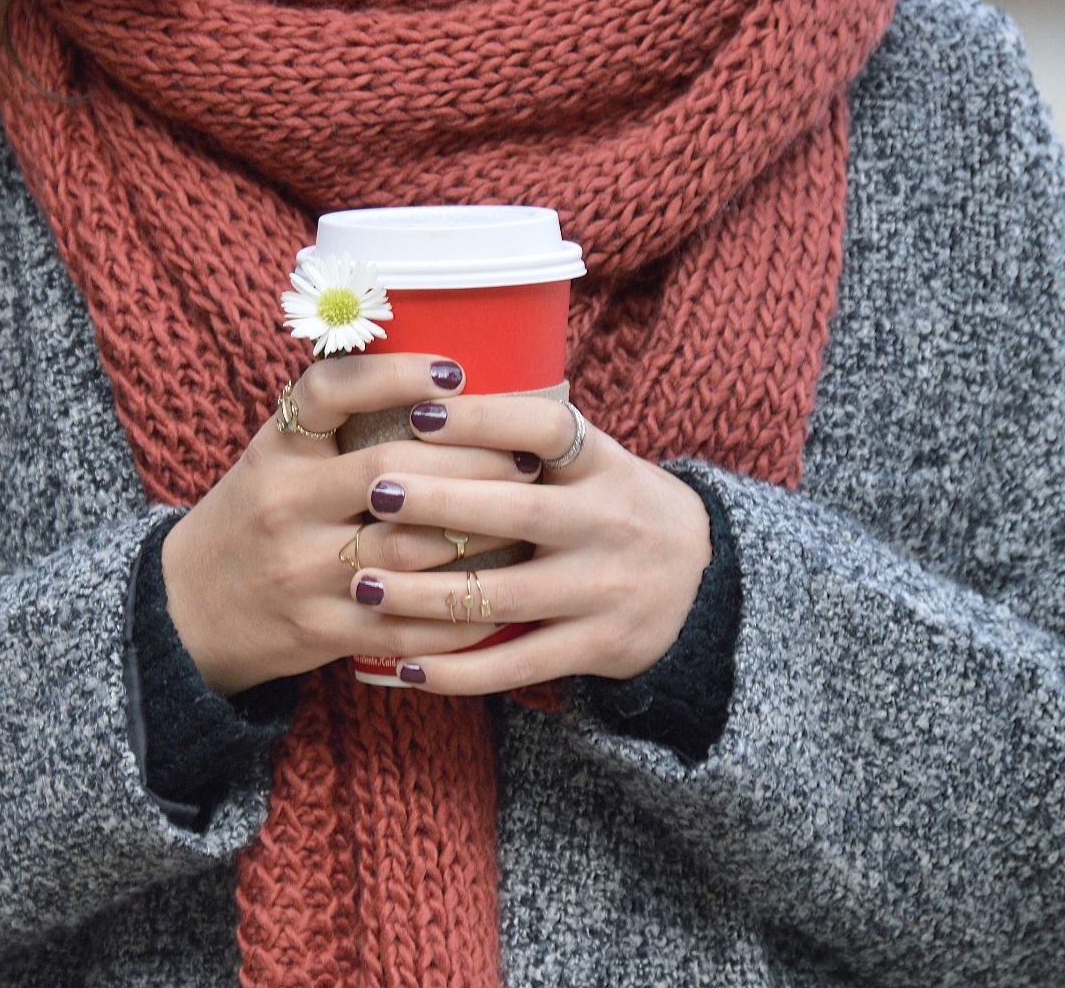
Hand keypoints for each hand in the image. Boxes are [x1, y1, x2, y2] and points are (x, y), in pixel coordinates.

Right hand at [161, 353, 542, 696]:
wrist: (186, 610)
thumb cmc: (253, 518)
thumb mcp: (274, 457)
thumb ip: (336, 423)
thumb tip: (441, 379)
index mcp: (276, 451)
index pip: (328, 393)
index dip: (394, 375)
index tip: (454, 371)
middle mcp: (285, 506)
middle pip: (391, 474)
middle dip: (472, 463)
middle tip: (527, 456)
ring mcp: (302, 572)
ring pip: (410, 549)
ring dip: (480, 533)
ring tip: (528, 516)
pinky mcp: (321, 631)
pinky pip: (407, 623)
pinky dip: (460, 611)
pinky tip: (501, 594)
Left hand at [349, 394, 711, 695]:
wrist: (701, 585)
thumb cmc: (614, 507)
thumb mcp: (596, 461)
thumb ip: (531, 440)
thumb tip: (425, 393)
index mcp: (604, 465)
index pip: (548, 428)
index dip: (485, 418)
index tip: (420, 410)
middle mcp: (608, 523)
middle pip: (517, 512)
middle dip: (439, 503)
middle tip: (372, 490)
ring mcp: (604, 590)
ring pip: (503, 596)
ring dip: (425, 594)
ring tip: (363, 585)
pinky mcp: (596, 648)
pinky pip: (516, 663)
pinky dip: (457, 671)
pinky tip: (404, 666)